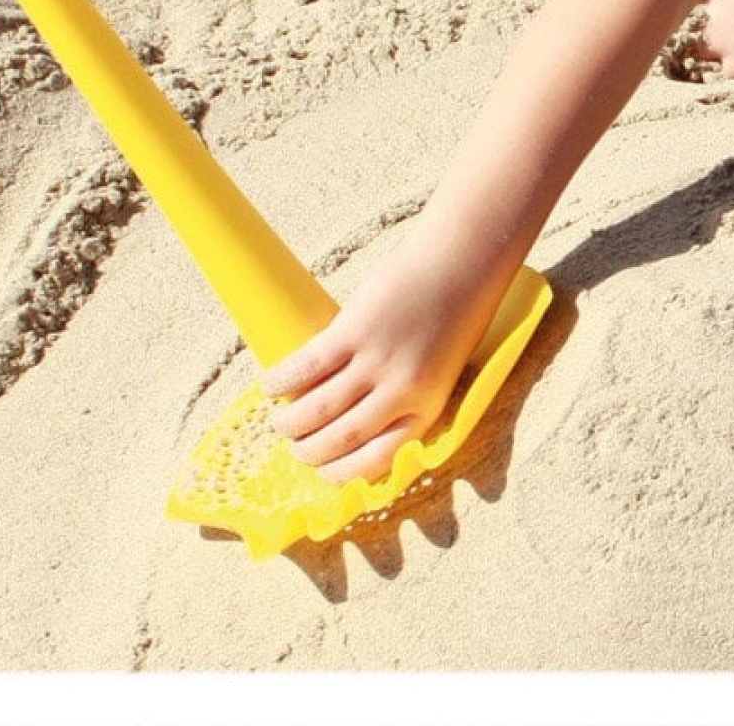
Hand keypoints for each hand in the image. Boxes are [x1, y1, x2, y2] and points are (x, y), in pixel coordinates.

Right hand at [262, 232, 512, 482]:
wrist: (463, 261)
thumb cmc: (456, 313)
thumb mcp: (439, 369)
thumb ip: (404, 395)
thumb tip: (351, 418)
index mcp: (427, 407)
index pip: (377, 459)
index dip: (342, 472)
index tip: (323, 472)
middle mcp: (401, 392)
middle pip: (341, 438)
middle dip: (309, 451)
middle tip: (295, 447)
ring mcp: (377, 361)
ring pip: (319, 409)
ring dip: (291, 422)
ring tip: (281, 422)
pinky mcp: (355, 330)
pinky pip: (308, 366)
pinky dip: (283, 381)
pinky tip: (270, 386)